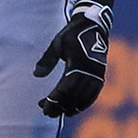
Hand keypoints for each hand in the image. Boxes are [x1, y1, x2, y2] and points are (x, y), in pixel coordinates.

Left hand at [34, 0, 110, 117]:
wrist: (93, 25)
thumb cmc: (72, 34)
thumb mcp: (57, 44)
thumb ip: (47, 60)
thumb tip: (36, 74)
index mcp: (77, 63)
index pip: (64, 88)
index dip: (54, 100)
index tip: (44, 107)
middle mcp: (89, 71)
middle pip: (73, 96)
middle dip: (60, 106)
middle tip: (47, 112)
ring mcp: (97, 75)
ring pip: (84, 98)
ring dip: (72, 107)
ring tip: (60, 112)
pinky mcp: (101, 76)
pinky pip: (93, 95)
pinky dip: (84, 104)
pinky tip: (75, 108)